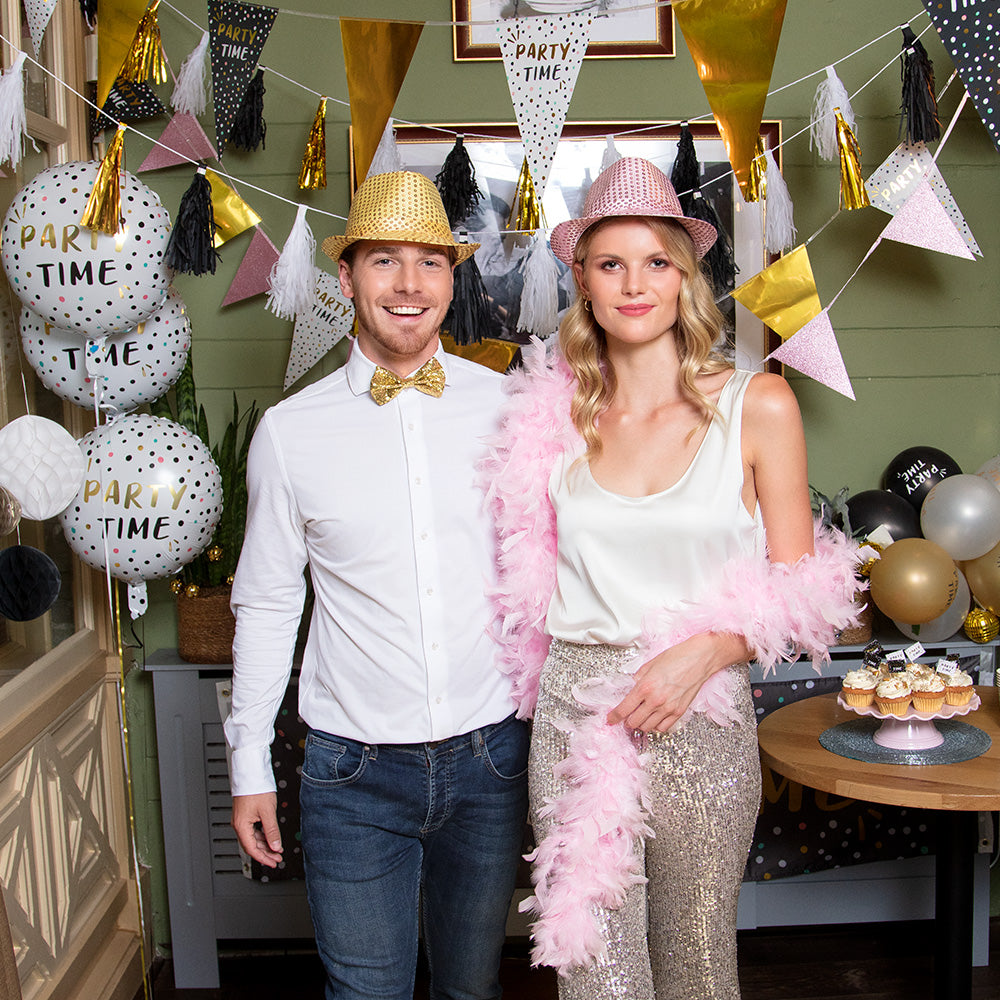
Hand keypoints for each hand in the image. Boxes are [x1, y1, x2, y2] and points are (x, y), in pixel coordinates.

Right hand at [231, 792, 282, 867]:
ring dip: (265, 845)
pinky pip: (253, 831)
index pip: (252, 849)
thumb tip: (276, 846)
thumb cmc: (256, 789)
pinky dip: (262, 836)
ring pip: (253, 838)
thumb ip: (272, 831)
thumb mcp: (267, 812)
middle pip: (252, 845)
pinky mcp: (245, 815)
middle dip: (265, 853)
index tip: (272, 862)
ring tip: (276, 850)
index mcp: (242, 825)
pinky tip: (270, 838)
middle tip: (276, 859)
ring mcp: (242, 820)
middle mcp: (239, 824)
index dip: (263, 858)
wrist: (251, 773)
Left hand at [606, 633, 748, 732]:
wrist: (700, 658)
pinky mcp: (679, 712)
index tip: (610, 719)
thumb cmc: (677, 657)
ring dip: (640, 724)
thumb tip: (631, 688)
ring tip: (639, 717)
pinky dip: (655, 726)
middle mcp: (656, 700)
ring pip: (647, 727)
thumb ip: (638, 678)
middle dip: (626, 721)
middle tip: (625, 717)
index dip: (614, 717)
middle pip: (634, 722)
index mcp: (645, 686)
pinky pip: (663, 728)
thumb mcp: (650, 664)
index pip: (624, 709)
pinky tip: (654, 718)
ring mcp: (668, 708)